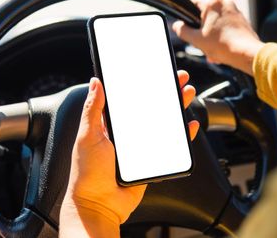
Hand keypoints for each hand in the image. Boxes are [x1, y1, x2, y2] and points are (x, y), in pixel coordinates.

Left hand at [59, 71, 199, 237]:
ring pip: (164, 123)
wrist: (99, 205)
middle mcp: (129, 133)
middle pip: (151, 107)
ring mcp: (142, 146)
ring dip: (176, 108)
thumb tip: (96, 82)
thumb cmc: (87, 174)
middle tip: (177, 78)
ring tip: (187, 93)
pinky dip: (183, 135)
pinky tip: (189, 125)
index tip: (154, 71)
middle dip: (166, 91)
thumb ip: (93, 109)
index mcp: (112, 124)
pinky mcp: (152, 160)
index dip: (143, 84)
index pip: (131, 98)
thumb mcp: (88, 136)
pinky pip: (171, 145)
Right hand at [173, 0, 263, 74]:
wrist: (246, 53)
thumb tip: (177, 26)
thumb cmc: (222, 45)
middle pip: (205, 13)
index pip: (193, 1)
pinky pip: (227, 25)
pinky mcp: (242, 20)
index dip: (188, 15)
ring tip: (212, 49)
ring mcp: (235, 10)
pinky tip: (221, 49)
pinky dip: (222, 35)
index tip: (189, 27)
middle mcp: (225, 2)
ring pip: (216, 20)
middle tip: (201, 41)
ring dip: (212, 34)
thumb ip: (182, 30)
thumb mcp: (196, 39)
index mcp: (212, 2)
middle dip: (202, 28)